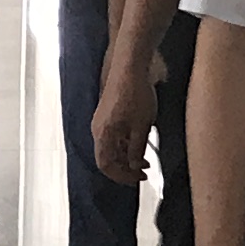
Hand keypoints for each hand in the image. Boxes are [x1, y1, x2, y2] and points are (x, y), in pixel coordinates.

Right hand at [90, 68, 155, 186]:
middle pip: (106, 158)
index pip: (106, 165)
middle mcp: (98, 129)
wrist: (131, 67)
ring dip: (126, 156)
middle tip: (144, 171)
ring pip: (110, 147)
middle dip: (125, 167)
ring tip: (146, 158)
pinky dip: (125, 144)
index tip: (139, 178)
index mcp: (103, 134)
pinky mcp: (107, 114)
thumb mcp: (141, 127)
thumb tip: (134, 166)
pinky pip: (113, 136)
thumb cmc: (136, 94)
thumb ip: (136, 150)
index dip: (122, 176)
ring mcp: (101, 121)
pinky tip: (140, 142)